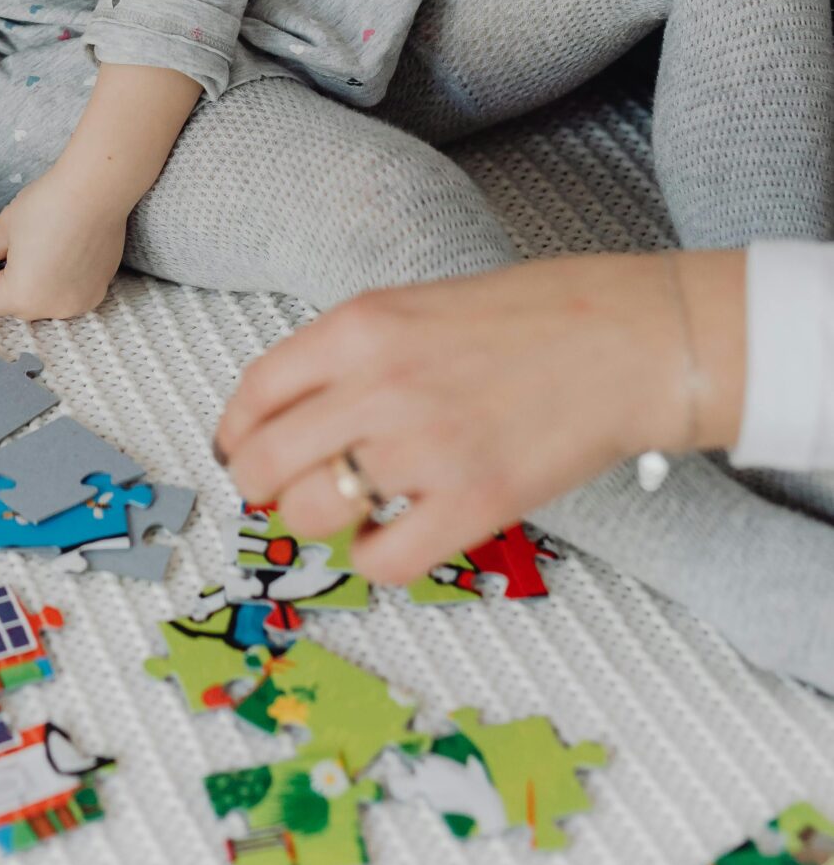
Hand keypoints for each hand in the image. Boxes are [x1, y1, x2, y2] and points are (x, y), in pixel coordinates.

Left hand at [0, 162, 133, 321]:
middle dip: (6, 285)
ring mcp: (78, 304)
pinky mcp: (98, 293)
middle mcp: (51, 309)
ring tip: (41, 252)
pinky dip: (61, 283)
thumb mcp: (6, 225)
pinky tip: (65, 255)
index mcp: (21, 297)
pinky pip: (69, 296)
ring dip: (36, 286)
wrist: (97, 192)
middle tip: (9, 252)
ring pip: (44, 303)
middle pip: (15, 305)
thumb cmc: (48, 206)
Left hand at [213, 250, 745, 583]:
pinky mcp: (474, 505)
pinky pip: (382, 560)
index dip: (236, 431)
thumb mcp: (416, 304)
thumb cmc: (532, 316)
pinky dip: (373, 558)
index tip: (240, 448)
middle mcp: (378, 385)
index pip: (254, 391)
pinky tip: (392, 536)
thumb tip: (295, 410)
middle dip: (261, 484)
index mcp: (359, 325)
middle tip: (283, 490)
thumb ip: (352, 351)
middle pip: (263, 462)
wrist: (628, 340)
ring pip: (310, 514)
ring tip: (347, 509)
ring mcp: (424, 449)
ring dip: (316, 521)